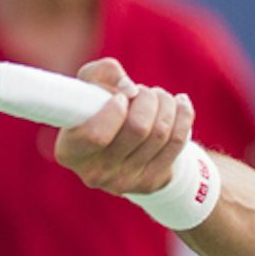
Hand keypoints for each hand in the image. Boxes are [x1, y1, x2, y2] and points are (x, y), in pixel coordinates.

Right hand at [54, 58, 195, 196]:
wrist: (122, 146)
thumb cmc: (99, 108)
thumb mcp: (90, 85)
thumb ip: (101, 73)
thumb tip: (128, 87)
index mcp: (71, 152)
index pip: (96, 135)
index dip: (114, 110)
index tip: (121, 97)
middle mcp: (95, 174)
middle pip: (138, 128)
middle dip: (146, 98)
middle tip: (142, 92)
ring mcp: (125, 182)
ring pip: (161, 132)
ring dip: (164, 103)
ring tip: (158, 96)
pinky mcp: (152, 182)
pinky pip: (178, 142)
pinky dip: (183, 115)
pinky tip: (179, 103)